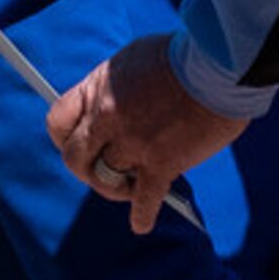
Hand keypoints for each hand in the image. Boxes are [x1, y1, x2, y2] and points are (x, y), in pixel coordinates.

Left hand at [48, 34, 243, 235]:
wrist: (221, 67)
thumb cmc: (182, 56)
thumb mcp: (132, 59)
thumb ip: (113, 87)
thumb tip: (105, 108)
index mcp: (97, 90)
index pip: (57, 121)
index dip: (64, 138)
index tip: (75, 144)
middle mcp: (108, 119)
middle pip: (75, 158)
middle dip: (85, 168)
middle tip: (102, 170)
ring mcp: (133, 144)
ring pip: (105, 180)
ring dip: (115, 188)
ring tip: (130, 188)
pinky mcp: (162, 164)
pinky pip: (144, 199)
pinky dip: (142, 215)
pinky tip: (142, 223)